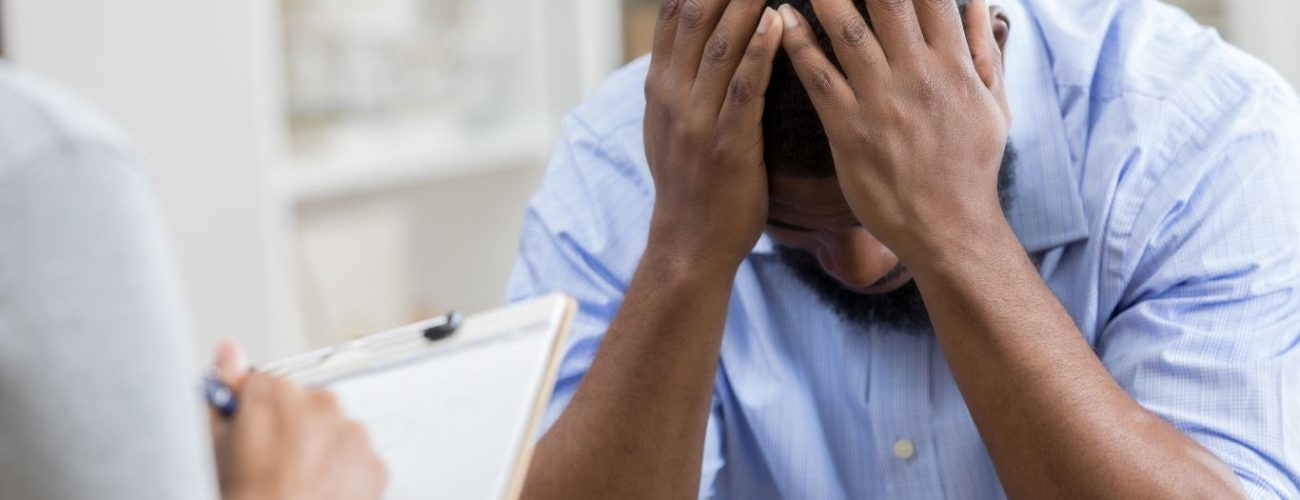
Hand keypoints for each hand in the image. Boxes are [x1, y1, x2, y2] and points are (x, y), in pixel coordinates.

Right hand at [210, 342, 386, 499]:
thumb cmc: (241, 495)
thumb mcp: (212, 443)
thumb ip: (221, 389)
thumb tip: (229, 349)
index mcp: (278, 393)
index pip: (265, 386)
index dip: (254, 413)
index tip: (250, 436)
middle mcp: (322, 405)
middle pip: (305, 407)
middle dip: (291, 430)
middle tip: (273, 466)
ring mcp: (353, 435)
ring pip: (335, 433)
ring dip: (320, 451)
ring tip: (297, 483)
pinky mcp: (374, 466)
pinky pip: (358, 463)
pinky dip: (344, 476)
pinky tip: (320, 493)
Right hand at [643, 0, 783, 273]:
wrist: (689, 244)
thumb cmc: (692, 185)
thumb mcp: (671, 127)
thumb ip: (680, 84)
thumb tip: (691, 45)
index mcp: (660, 88)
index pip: (673, 16)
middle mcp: (672, 96)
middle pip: (694, 19)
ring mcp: (696, 120)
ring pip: (718, 46)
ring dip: (743, 3)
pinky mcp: (726, 145)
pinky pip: (743, 89)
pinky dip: (759, 52)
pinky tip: (777, 22)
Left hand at [778, 0, 1011, 263]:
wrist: (950, 229)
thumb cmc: (971, 167)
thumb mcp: (994, 107)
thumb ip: (985, 53)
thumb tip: (979, 3)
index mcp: (954, 65)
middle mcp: (919, 75)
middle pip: (889, 0)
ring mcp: (882, 102)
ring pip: (850, 30)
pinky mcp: (850, 130)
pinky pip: (819, 78)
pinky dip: (799, 44)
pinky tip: (780, 18)